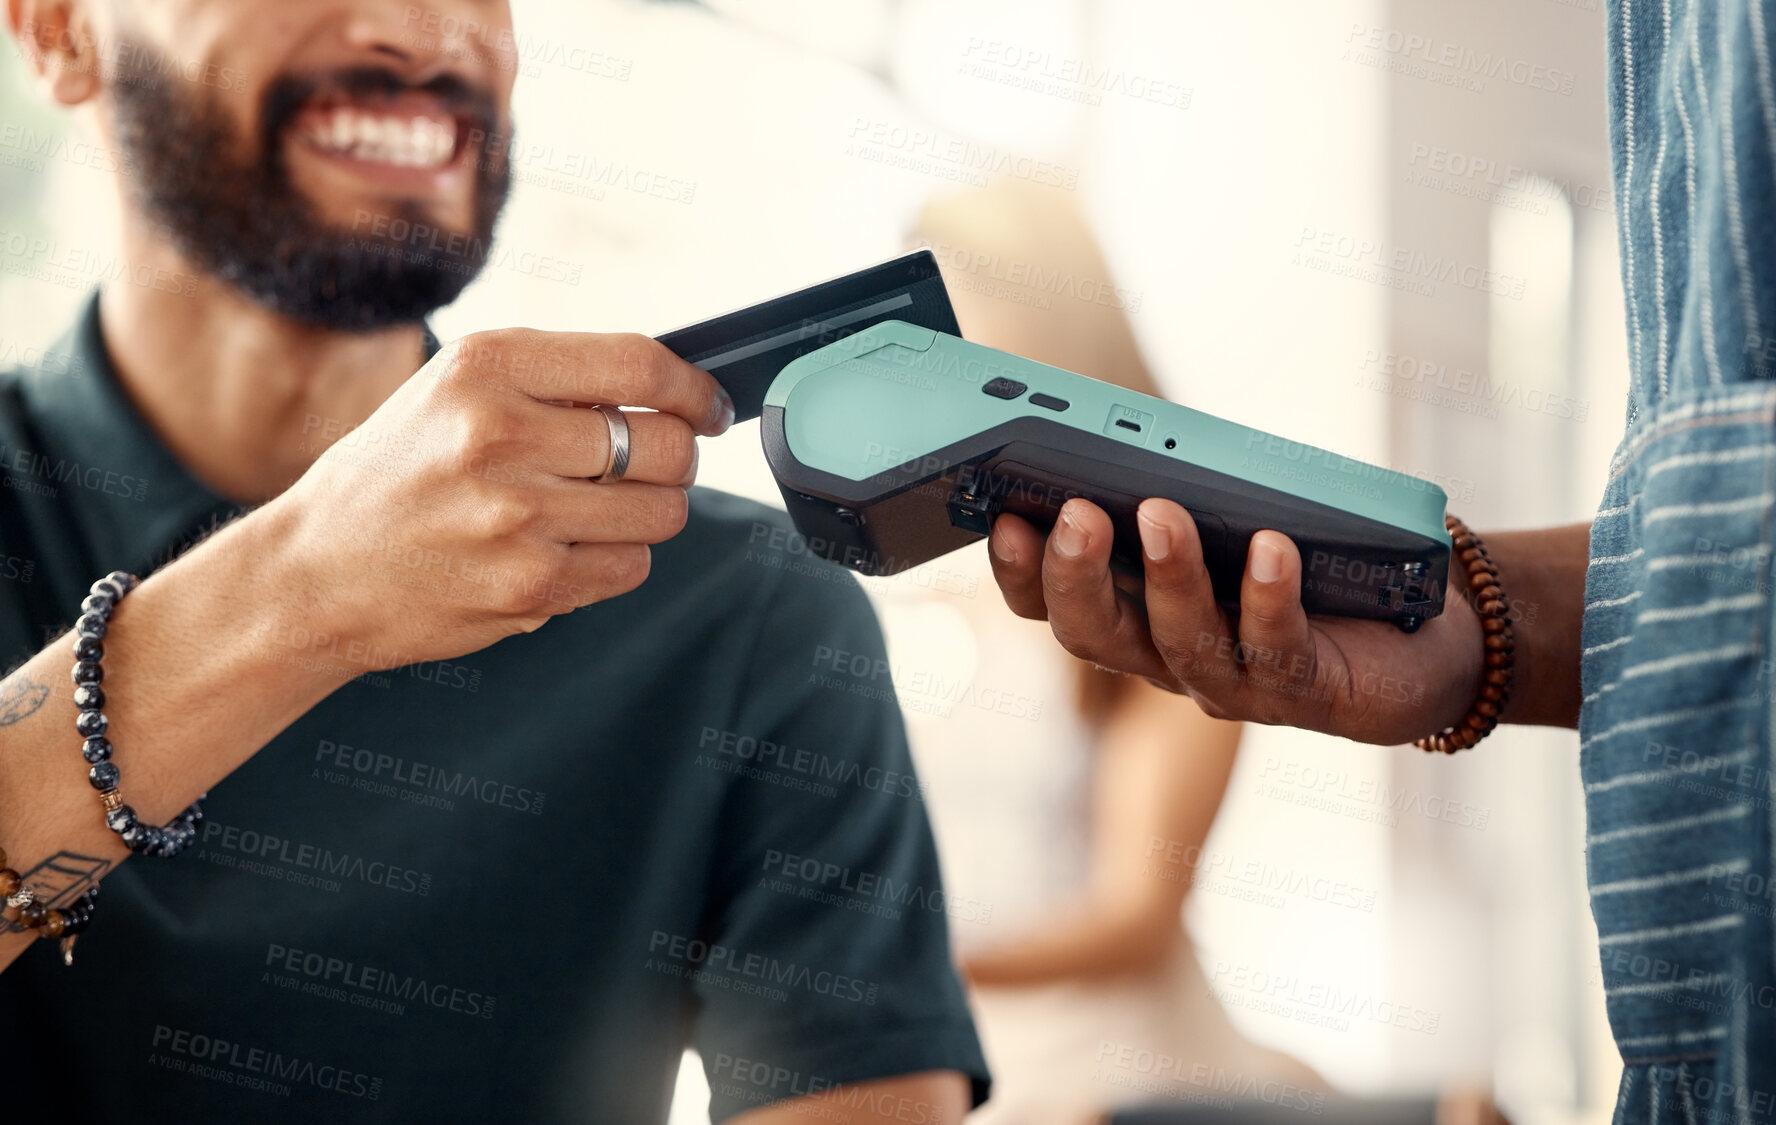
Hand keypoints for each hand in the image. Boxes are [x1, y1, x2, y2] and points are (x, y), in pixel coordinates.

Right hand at [261, 328, 732, 670]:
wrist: (316, 572)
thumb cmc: (396, 474)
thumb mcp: (454, 390)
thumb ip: (554, 380)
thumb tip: (672, 389)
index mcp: (487, 366)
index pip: (640, 366)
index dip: (694, 388)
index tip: (709, 405)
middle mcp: (501, 434)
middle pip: (665, 444)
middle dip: (673, 457)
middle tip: (649, 465)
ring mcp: (517, 515)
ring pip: (662, 511)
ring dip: (647, 511)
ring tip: (595, 509)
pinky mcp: (529, 585)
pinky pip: (630, 566)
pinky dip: (615, 559)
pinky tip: (566, 548)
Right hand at [987, 497, 1484, 744]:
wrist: (1422, 636)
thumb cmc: (1312, 561)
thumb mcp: (1232, 516)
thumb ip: (1175, 492)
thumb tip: (1129, 433)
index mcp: (1134, 614)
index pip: (1053, 605)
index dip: (1021, 570)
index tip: (1003, 515)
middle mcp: (1169, 657)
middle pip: (1096, 635)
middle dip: (1076, 576)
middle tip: (1074, 514)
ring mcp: (1234, 682)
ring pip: (1181, 644)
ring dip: (1168, 576)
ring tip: (1163, 512)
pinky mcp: (1305, 693)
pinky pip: (1278, 651)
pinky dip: (1269, 598)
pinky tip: (1271, 547)